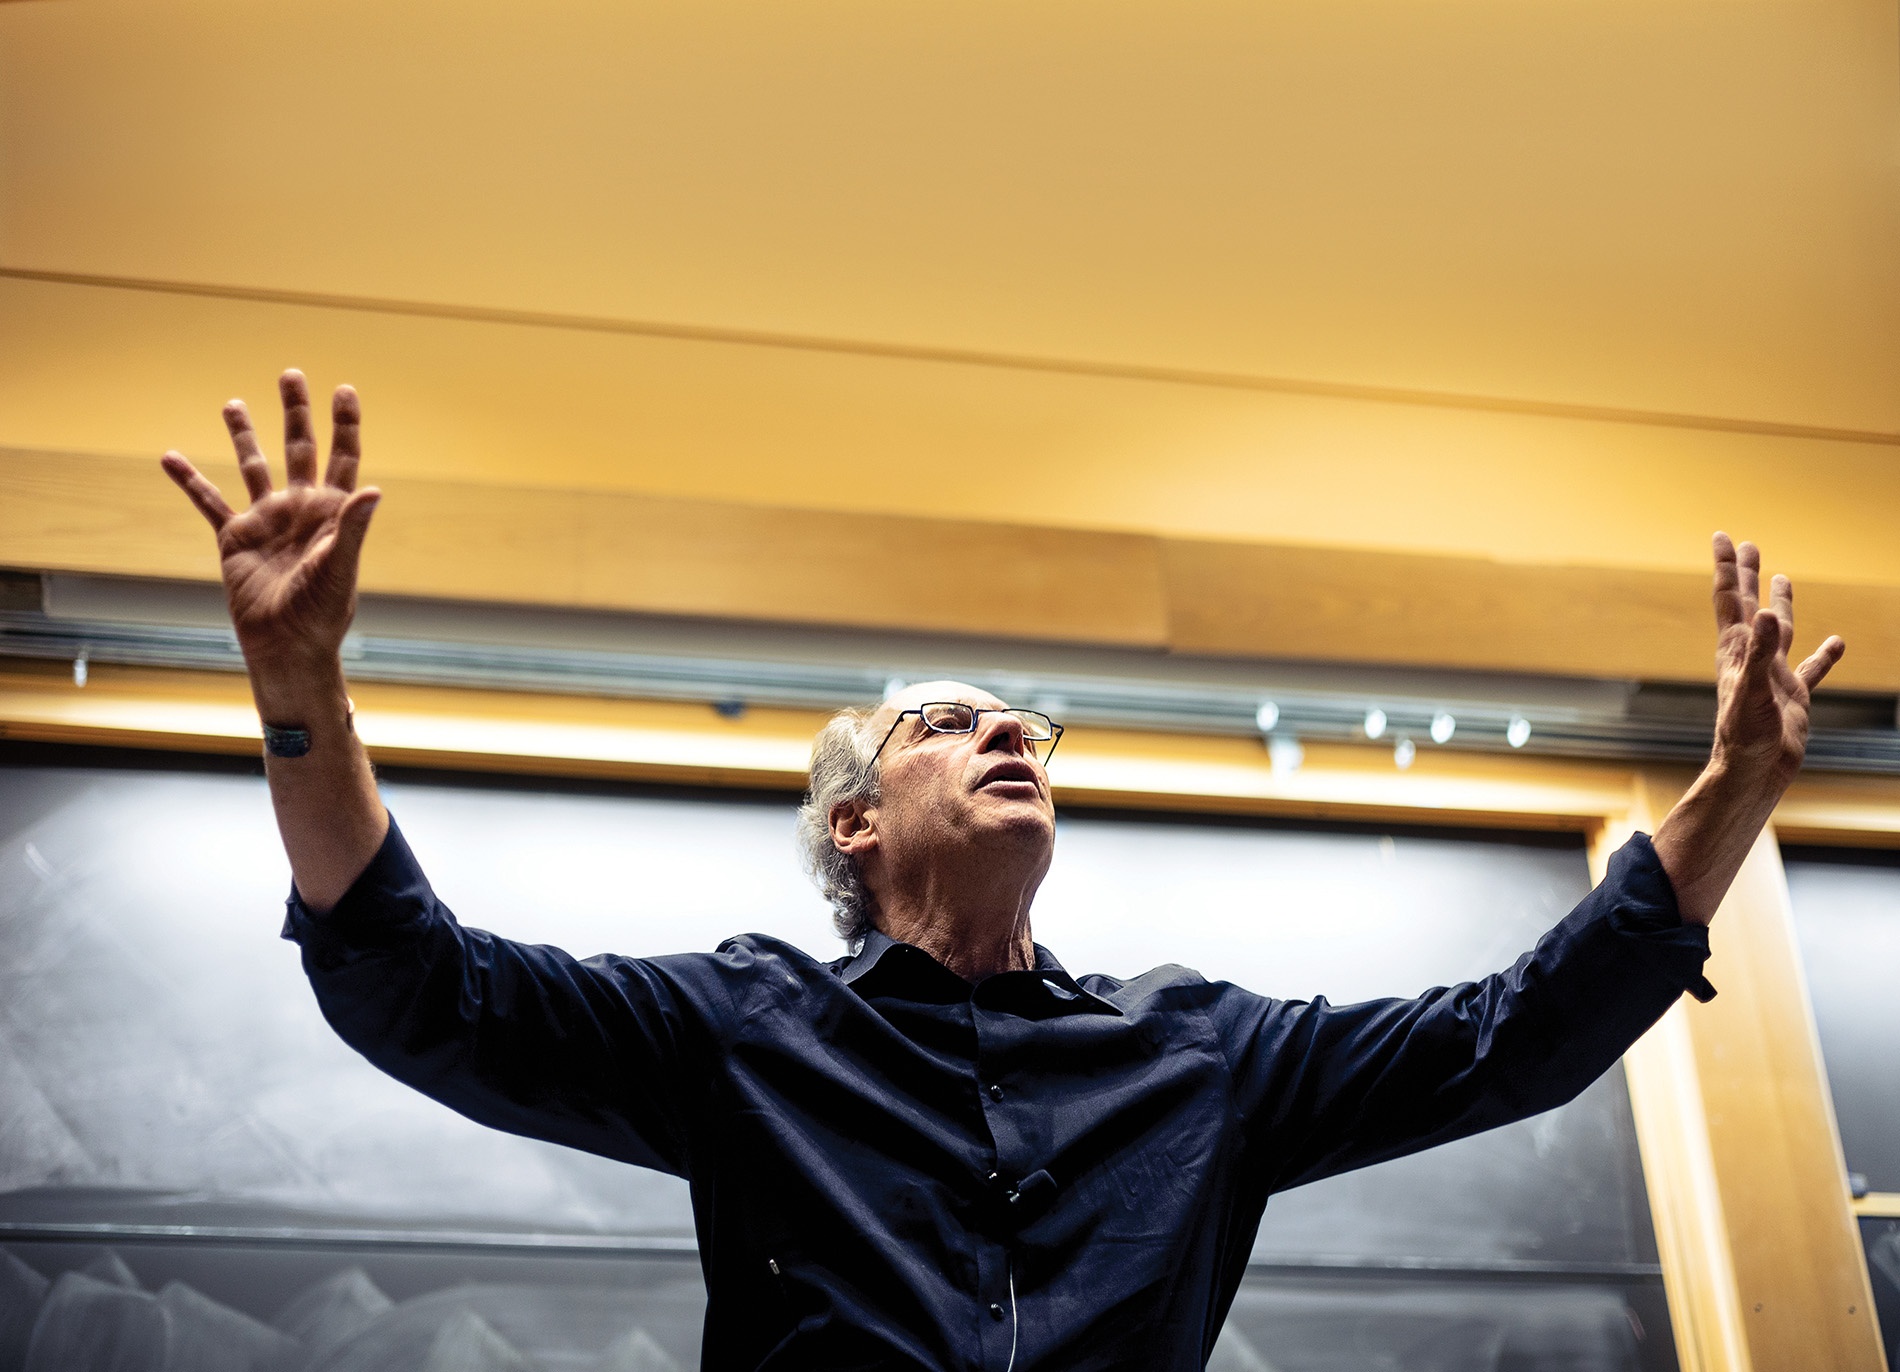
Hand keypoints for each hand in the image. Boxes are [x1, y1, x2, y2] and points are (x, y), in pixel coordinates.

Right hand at [161, 370, 379, 674]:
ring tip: (233, 403)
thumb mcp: (340, 567)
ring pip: (253, 467)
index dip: (344, 425)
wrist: (286, 644)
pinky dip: (190, 480)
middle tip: (290, 375)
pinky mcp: (235, 538)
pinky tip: (170, 456)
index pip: (342, 457)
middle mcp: (300, 508)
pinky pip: (209, 502)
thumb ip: (353, 527)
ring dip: (243, 436)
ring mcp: (267, 520)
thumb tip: (373, 489)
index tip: (343, 390)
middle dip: (295, 413)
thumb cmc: (322, 611)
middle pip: (298, 449)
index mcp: (332, 511)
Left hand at [1708, 533, 1843, 788]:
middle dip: (1745, 573)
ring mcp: (1771, 675)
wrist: (1754, 772)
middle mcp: (1751, 656)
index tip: (1723, 535)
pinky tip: (1837, 642)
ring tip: (1781, 577)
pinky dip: (1823, 655)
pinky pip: (1810, 668)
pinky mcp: (1791, 696)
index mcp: (1736, 649)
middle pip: (1747, 604)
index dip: (1725, 566)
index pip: (1729, 597)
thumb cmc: (1746, 735)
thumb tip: (1764, 611)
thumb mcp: (1752, 689)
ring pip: (1778, 629)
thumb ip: (1759, 651)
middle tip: (1746, 543)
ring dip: (1779, 603)